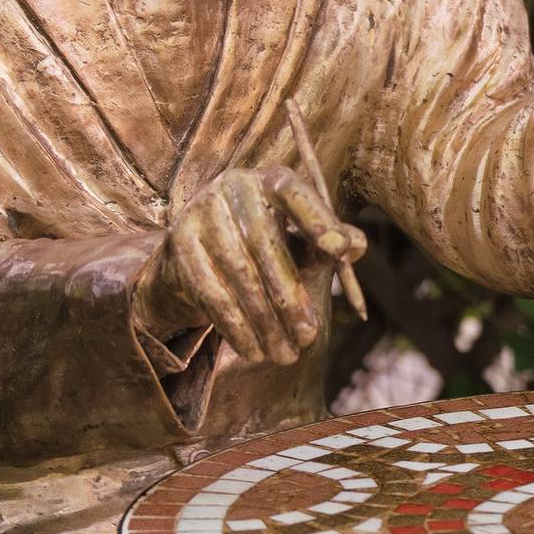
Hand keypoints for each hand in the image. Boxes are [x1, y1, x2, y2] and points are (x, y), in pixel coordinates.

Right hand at [140, 166, 368, 365]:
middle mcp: (232, 186)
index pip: (295, 192)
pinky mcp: (178, 243)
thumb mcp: (298, 243)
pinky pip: (211, 292)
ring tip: (284, 353)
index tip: (340, 250)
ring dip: (265, 321)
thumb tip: (356, 246)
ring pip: (239, 275)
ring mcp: (200, 212)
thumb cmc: (262, 247)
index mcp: (269, 179)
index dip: (318, 219)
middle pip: (266, 245)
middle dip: (290, 298)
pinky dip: (235, 326)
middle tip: (309, 337)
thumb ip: (327, 243)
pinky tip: (252, 351)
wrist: (194, 259)